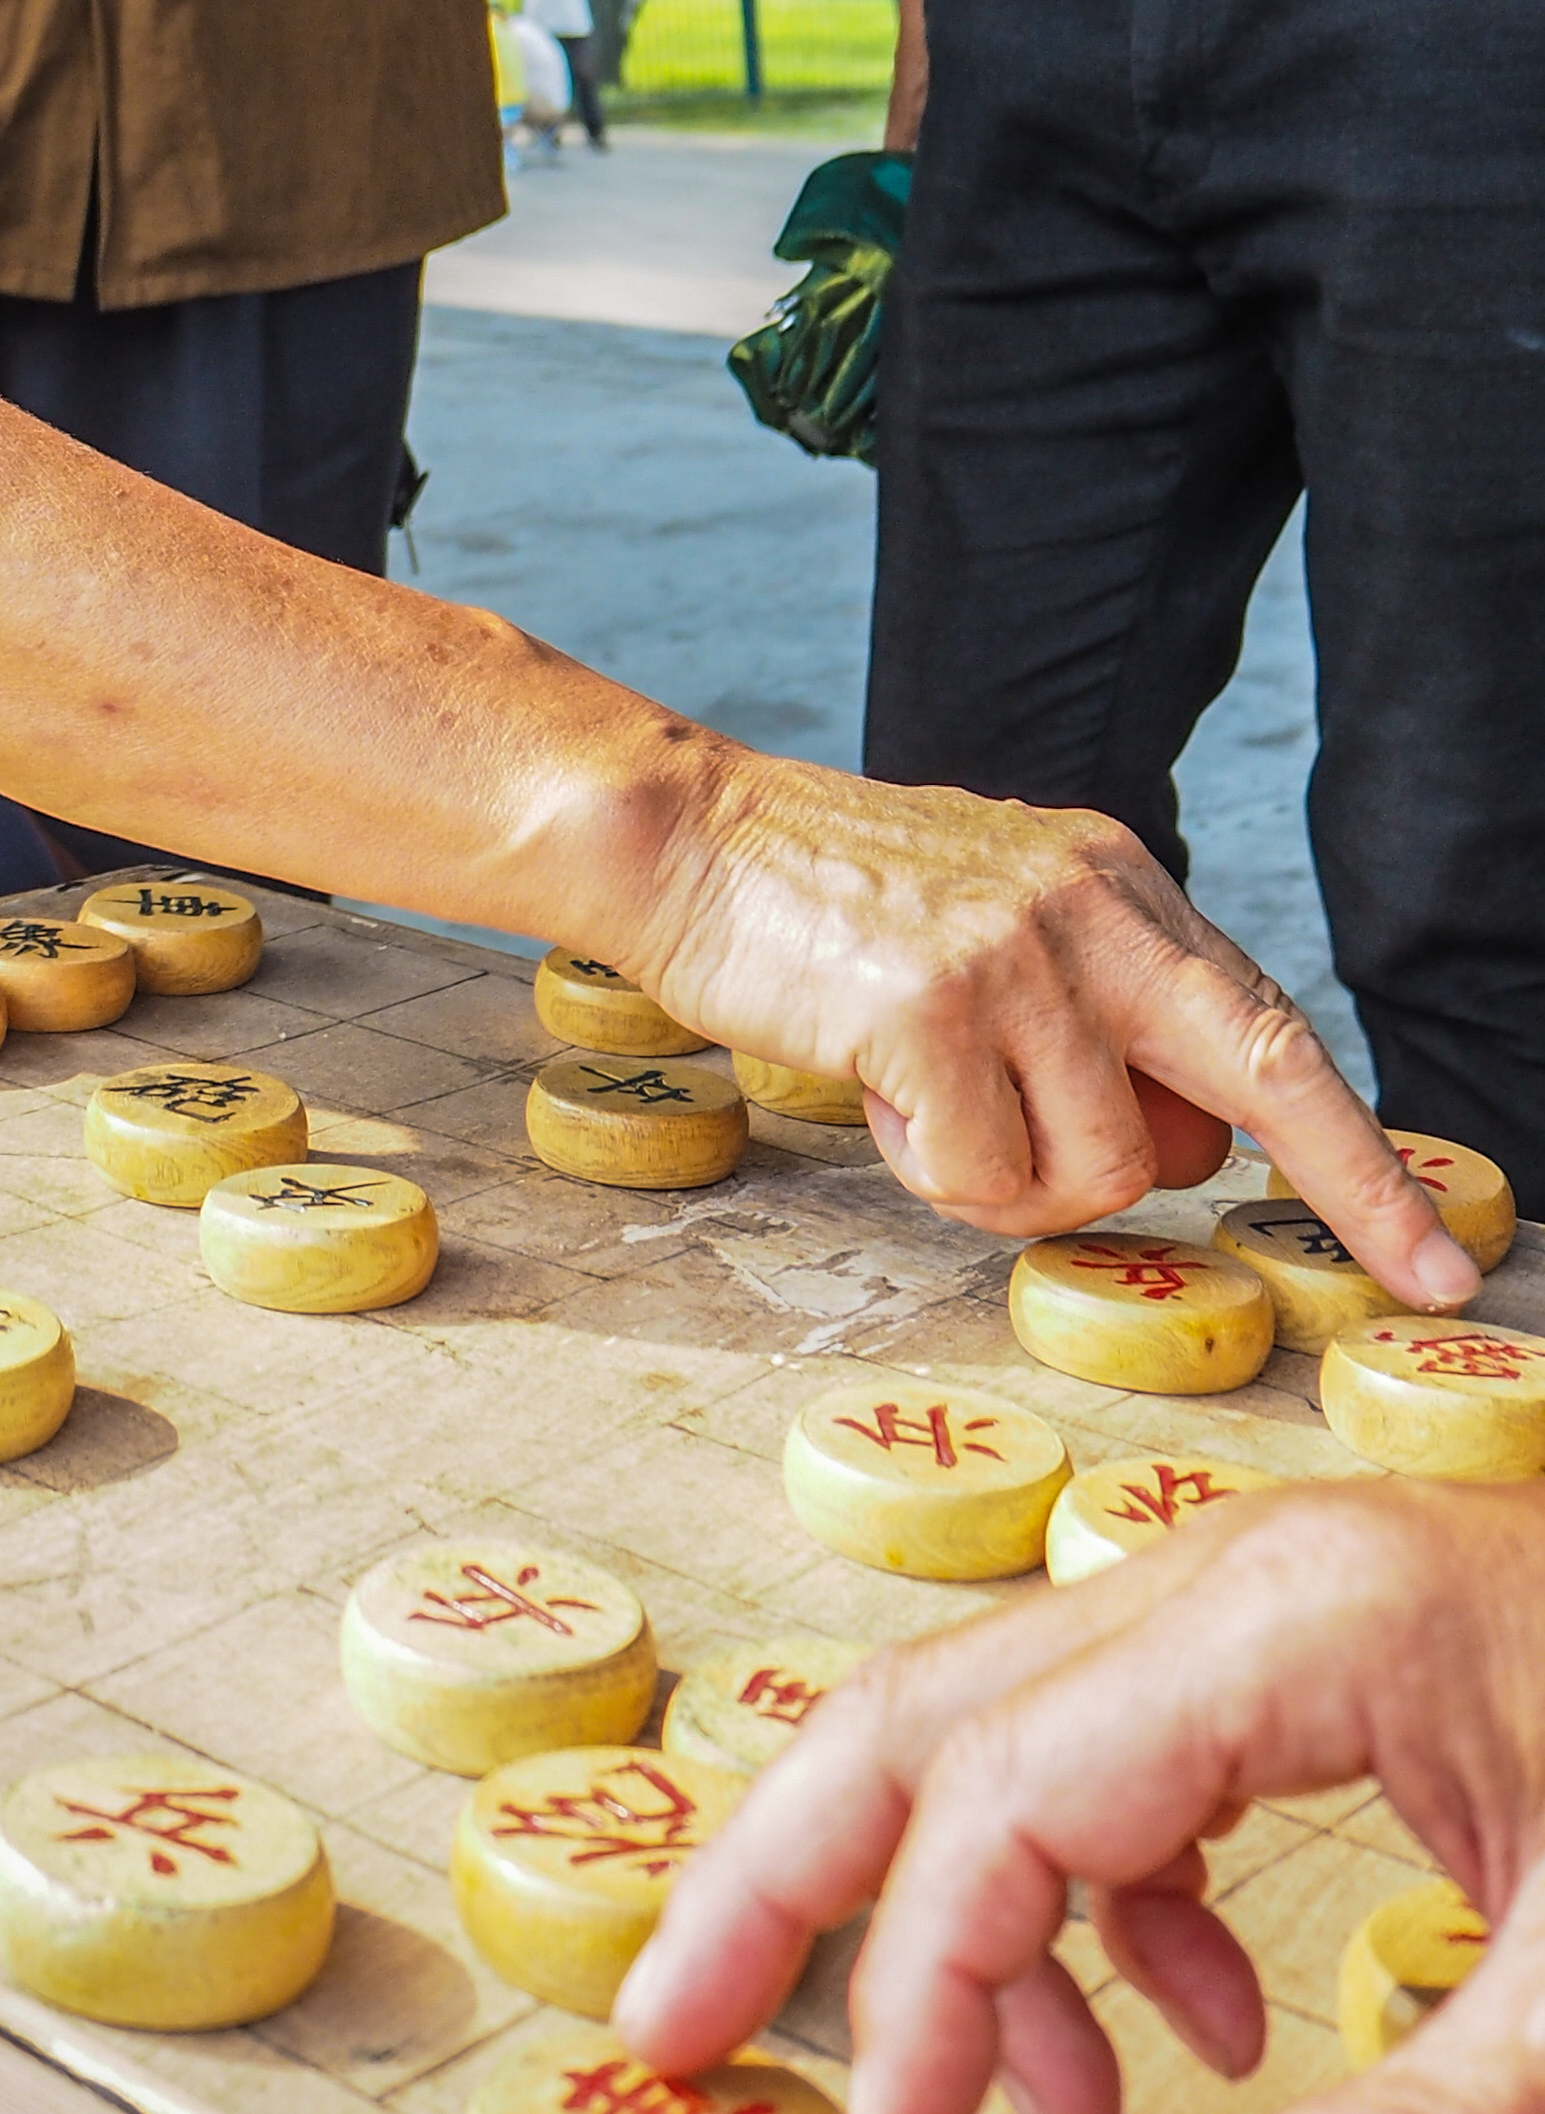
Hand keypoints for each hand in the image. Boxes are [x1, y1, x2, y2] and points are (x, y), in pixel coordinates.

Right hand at [618, 1486, 1544, 2113]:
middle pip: (941, 1698)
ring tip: (990, 2105)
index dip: (926, 1980)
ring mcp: (1285, 1595)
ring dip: (955, 1897)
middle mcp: (1252, 1571)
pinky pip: (1130, 1740)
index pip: (1012, 1789)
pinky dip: (1105, 1886)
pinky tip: (1198, 2022)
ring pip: (1017, 1713)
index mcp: (1297, 1618)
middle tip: (665, 2025)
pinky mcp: (1328, 1647)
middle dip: (795, 1865)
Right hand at [619, 742, 1474, 1307]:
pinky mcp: (929, 1006)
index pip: (1270, 1024)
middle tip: (1412, 1277)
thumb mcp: (988, 922)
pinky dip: (927, 1172)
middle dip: (1353, 1189)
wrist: (677, 836)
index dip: (1361, 1148)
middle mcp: (1086, 905)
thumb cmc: (818, 905)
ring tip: (924, 1110)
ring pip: (1096, 1169)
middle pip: (1260, 1075)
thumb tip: (1178, 1143)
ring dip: (1009, 1183)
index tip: (1436, 1248)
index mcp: (1113, 879)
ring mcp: (1012, 954)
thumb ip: (1089, 1010)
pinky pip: (978, 1176)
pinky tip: (874, 1094)